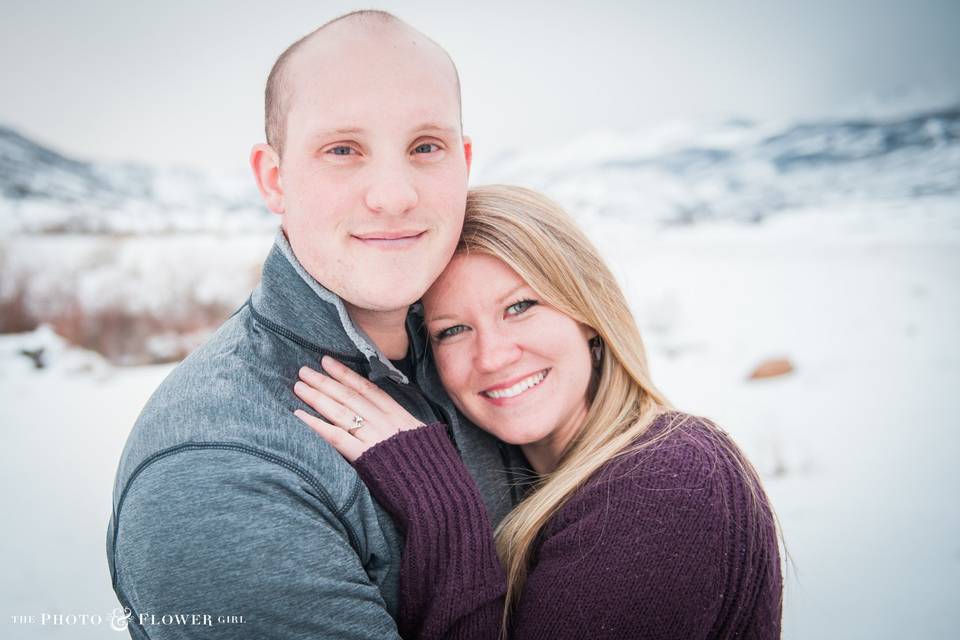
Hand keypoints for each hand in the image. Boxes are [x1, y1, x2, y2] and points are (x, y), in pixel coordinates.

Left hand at [293, 355, 425, 462]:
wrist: (439, 491)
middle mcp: (386, 423)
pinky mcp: (366, 458)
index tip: (328, 362)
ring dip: (317, 397)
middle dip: (326, 382)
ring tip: (299, 386)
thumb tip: (391, 422)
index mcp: (400, 417)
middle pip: (350, 397)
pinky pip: (337, 438)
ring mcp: (375, 438)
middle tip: (304, 370)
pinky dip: (317, 425)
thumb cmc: (434, 471)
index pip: (368, 389)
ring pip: (341, 412)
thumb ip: (405, 429)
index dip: (346, 375)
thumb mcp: (423, 440)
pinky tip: (300, 416)